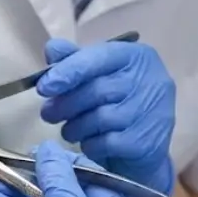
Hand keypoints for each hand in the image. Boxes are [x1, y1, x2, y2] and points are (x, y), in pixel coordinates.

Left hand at [36, 37, 175, 196]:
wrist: (145, 146)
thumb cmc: (117, 102)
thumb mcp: (97, 74)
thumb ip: (74, 59)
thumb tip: (52, 50)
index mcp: (136, 56)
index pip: (99, 57)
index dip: (68, 71)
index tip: (44, 87)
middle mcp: (151, 80)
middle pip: (98, 90)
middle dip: (66, 104)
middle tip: (48, 113)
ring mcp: (153, 112)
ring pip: (101, 118)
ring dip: (76, 127)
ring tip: (68, 130)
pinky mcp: (148, 142)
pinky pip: (108, 143)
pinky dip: (90, 145)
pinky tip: (88, 143)